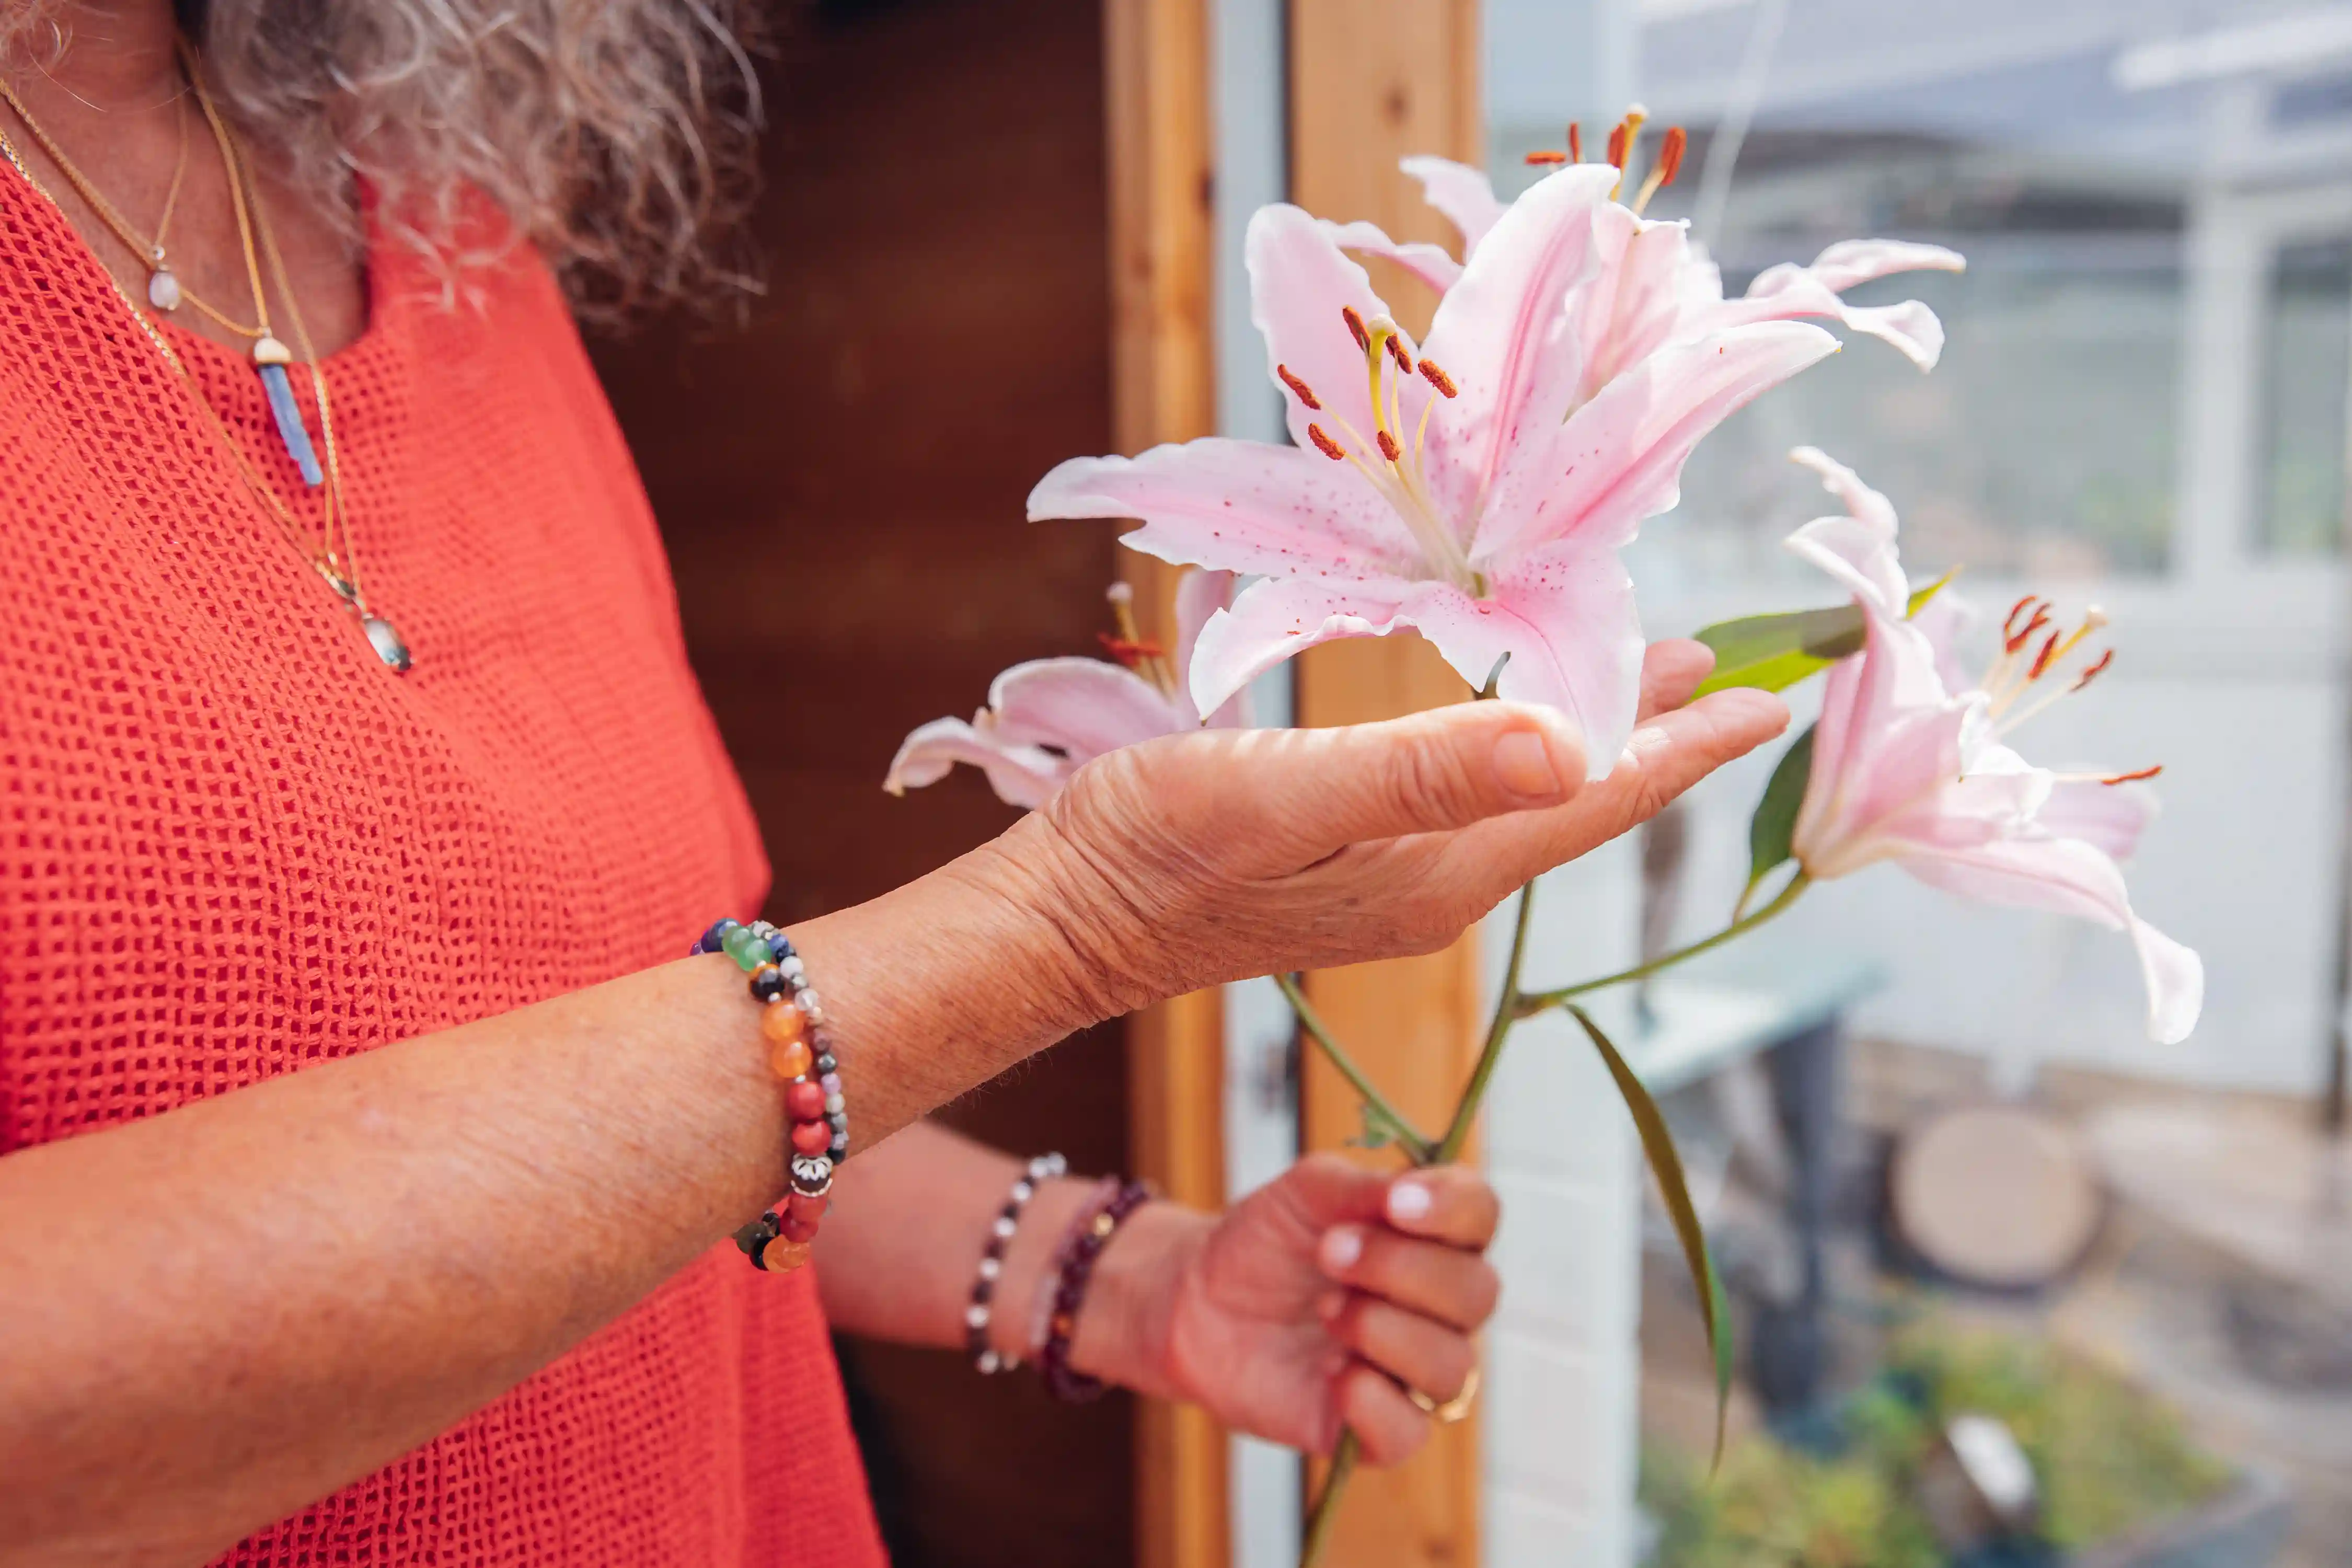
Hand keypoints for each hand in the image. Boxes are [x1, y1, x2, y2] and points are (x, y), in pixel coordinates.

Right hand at [977, 639, 1784, 1025]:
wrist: (1064, 919)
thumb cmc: (1156, 849)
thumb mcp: (1285, 794)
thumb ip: (1423, 768)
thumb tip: (1572, 746)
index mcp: (1444, 867)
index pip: (1598, 799)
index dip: (1687, 745)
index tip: (1770, 697)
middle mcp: (1438, 886)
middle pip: (1578, 803)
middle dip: (1658, 738)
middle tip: (1724, 667)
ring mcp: (1395, 887)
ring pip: (1528, 804)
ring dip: (1591, 744)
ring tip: (1640, 686)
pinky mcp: (1348, 874)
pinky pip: (1473, 809)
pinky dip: (1519, 756)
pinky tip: (1508, 730)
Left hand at [1107, 1156, 1499, 1465]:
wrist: (1197, 1300)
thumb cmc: (1265, 1241)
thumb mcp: (1306, 1191)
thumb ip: (1363, 1189)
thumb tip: (1412, 1194)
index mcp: (1432, 1236)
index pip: (1480, 1215)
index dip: (1452, 1209)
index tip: (1396, 1202)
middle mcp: (1437, 1307)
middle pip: (1476, 1293)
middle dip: (1401, 1268)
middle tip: (1329, 1253)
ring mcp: (1412, 1371)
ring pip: (1452, 1366)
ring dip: (1384, 1330)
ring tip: (1324, 1311)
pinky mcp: (1378, 1429)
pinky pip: (1410, 1432)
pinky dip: (1373, 1401)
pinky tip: (1330, 1371)